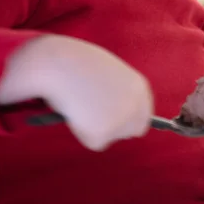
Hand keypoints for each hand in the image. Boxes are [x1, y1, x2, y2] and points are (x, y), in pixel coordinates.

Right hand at [0, 35, 153, 149]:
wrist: (58, 64)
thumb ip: (113, 91)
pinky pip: (91, 140)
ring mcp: (121, 121)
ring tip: (77, 105)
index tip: (117, 119)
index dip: (131, 118)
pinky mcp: (103, 134)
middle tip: (95, 119)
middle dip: (117, 127)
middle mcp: (136, 106)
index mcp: (139, 87)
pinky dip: (80, 131)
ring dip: (95, 126)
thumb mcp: (104, 73)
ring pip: (110, 135)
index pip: (144, 114)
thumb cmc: (74, 62)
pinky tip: (73, 112)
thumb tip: (108, 109)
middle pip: (134, 130)